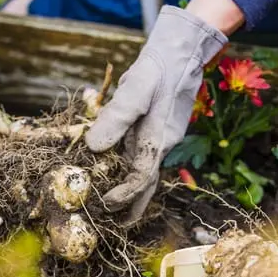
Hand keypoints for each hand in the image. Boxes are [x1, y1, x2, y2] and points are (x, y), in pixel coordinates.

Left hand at [85, 0, 229, 224]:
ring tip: (120, 212)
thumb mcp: (137, 88)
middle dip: (133, 206)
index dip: (123, 195)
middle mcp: (162, 144)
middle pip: (147, 184)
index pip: (141, 178)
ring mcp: (161, 138)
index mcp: (158, 139)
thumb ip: (116, 117)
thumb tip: (94, 147)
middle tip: (117, 225)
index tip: (105, 204)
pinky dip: (134, 173)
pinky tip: (121, 174)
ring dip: (134, 193)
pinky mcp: (157, 130)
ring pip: (146, 172)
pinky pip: (145, 158)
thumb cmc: (160, 67)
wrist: (183, 50)